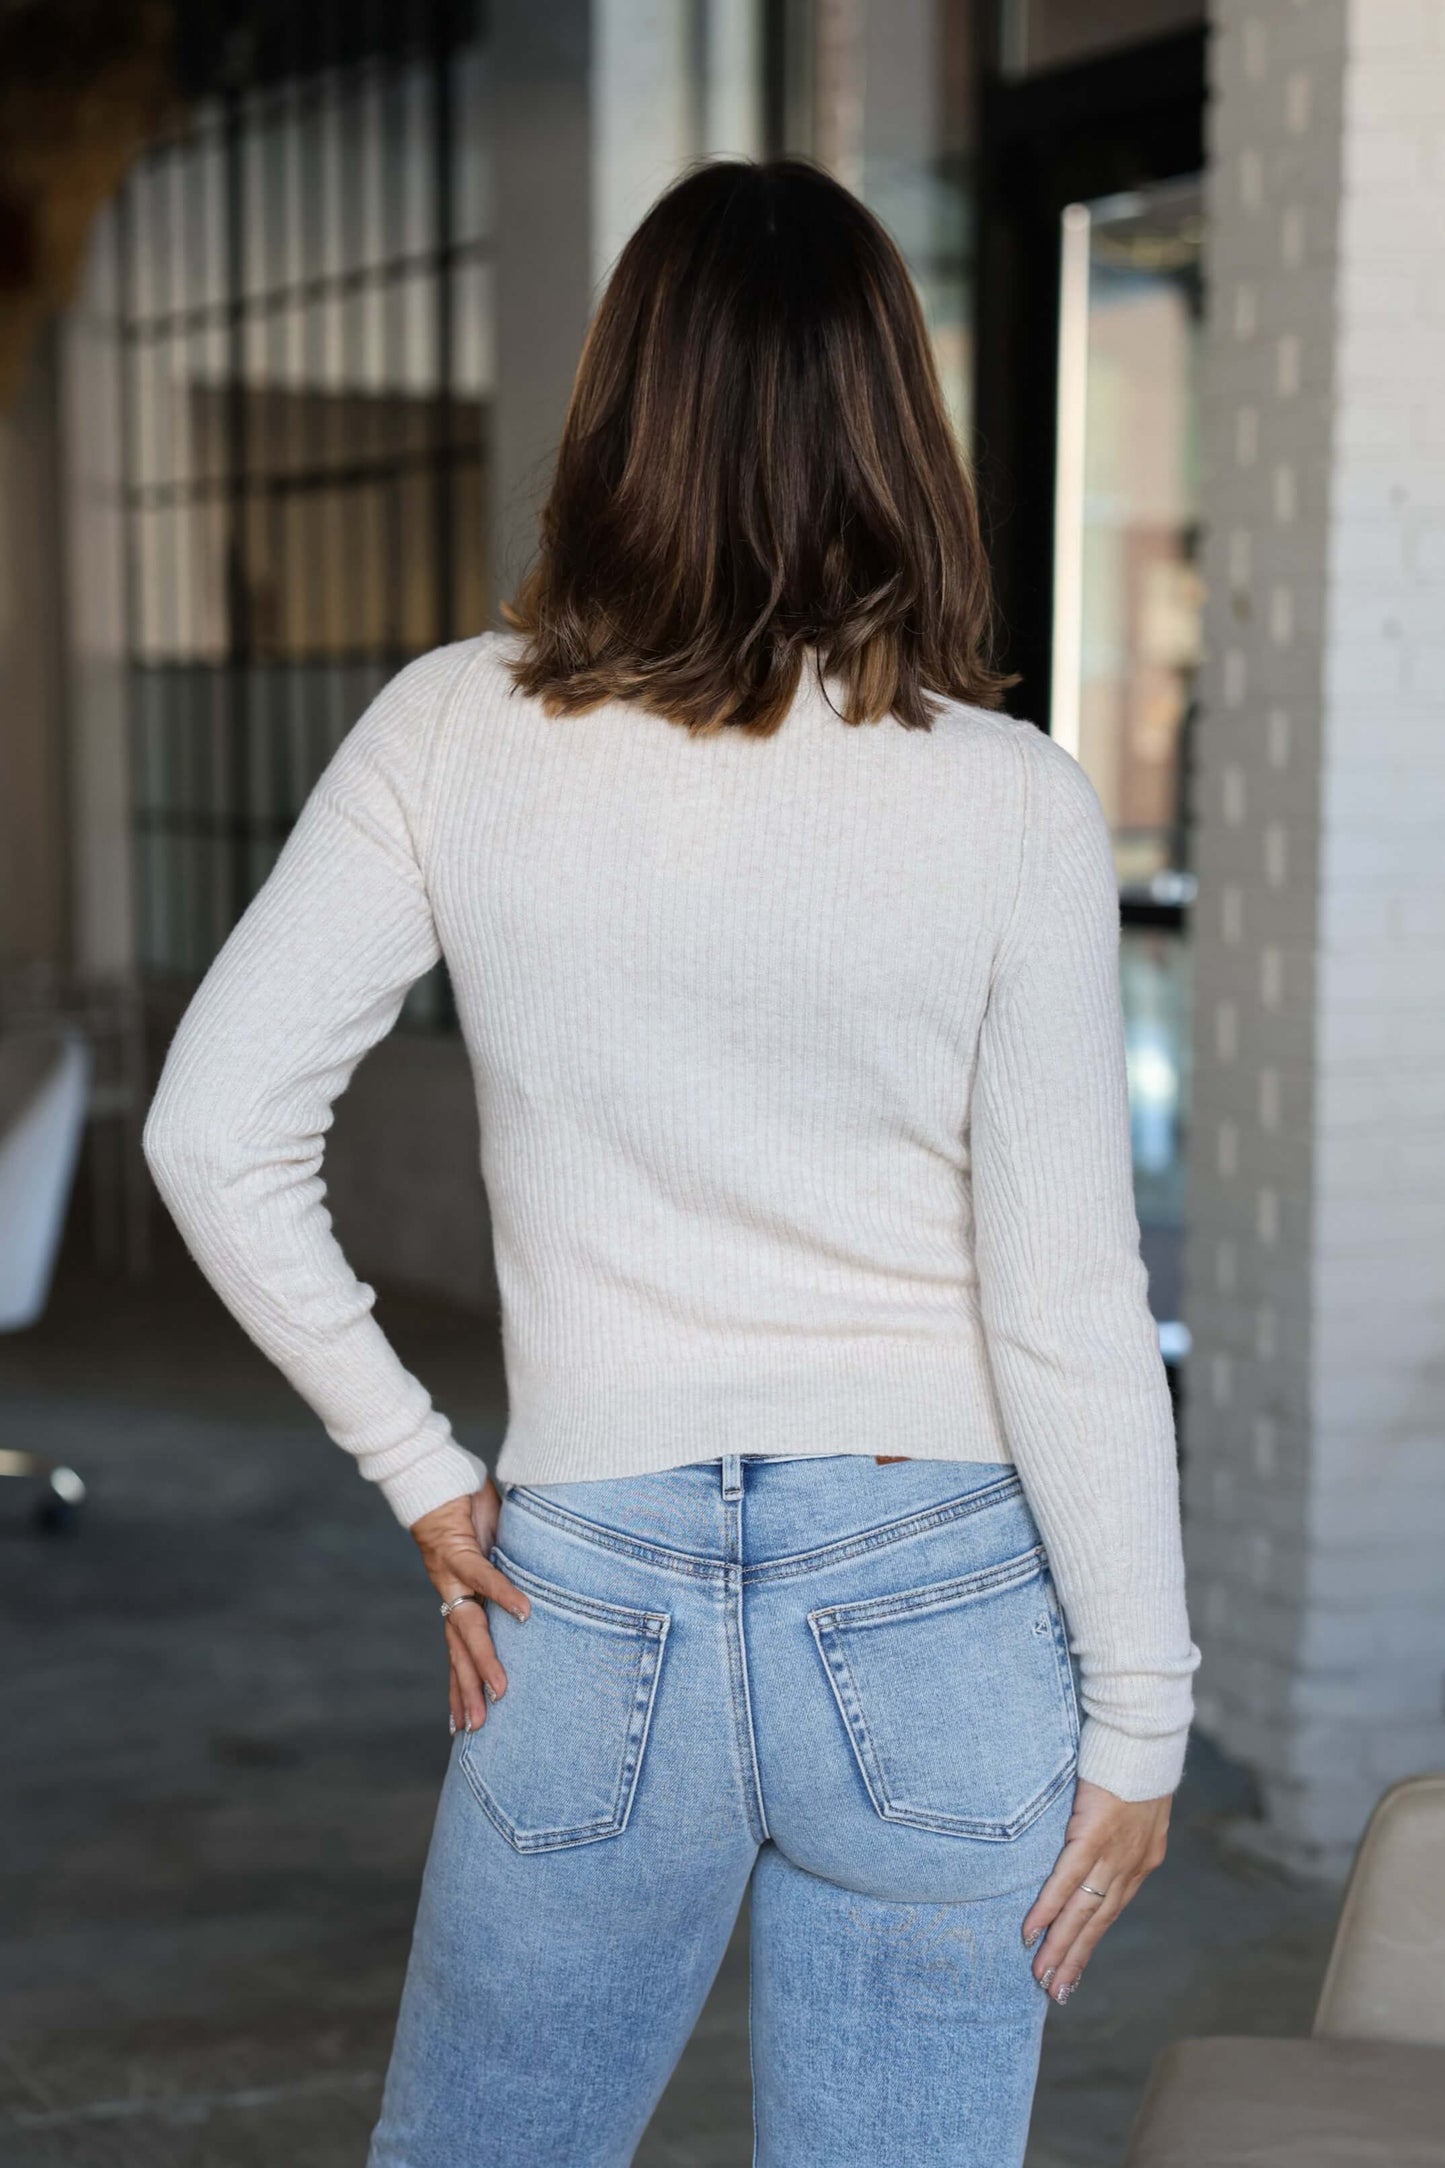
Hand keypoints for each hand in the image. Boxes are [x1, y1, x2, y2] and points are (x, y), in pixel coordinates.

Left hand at [410, 1480, 530, 1734]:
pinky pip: (485, 1577)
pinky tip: (524, 1613)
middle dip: (468, 1690)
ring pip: (468, 1627)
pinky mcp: (460, 1551)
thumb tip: (532, 1591)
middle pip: (459, 1651)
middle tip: (476, 1729)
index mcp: (458, 1598)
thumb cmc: (463, 1509)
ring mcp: (452, 1577)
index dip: (460, 1685)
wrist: (433, 1477)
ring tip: (499, 1691)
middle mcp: (451, 1594)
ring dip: (484, 1660)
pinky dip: (504, 1594)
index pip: (458, 1649)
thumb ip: (504, 1571)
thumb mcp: (490, 1548)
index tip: (462, 1723)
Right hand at [1021, 1778, 1170, 2003]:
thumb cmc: (1133, 1762)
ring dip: (1061, 1946)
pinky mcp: (1095, 1834)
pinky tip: (1033, 1931)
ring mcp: (1114, 1853)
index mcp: (1140, 1862)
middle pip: (1097, 1921)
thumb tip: (1092, 1844)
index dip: (1090, 1940)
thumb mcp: (1133, 1806)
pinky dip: (1050, 1908)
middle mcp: (1130, 1866)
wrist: (1144, 1735)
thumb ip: (1115, 1832)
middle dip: (1074, 1958)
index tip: (1072, 1969)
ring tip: (1043, 1976)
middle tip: (1054, 1992)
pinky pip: (1068, 1879)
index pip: (1111, 1912)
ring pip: (1084, 1910)